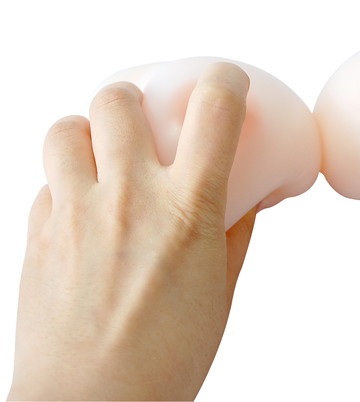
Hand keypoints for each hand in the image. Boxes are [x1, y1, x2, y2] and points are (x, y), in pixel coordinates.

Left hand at [8, 63, 255, 399]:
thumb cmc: (165, 358)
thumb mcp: (219, 292)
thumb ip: (233, 235)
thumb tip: (241, 200)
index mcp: (187, 211)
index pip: (212, 110)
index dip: (223, 82)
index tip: (224, 86)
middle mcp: (128, 199)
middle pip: (117, 99)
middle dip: (135, 100)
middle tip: (146, 123)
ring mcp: (74, 213)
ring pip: (66, 127)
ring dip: (88, 133)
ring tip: (103, 159)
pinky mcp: (36, 234)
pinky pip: (45, 182)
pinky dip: (67, 184)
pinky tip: (83, 212)